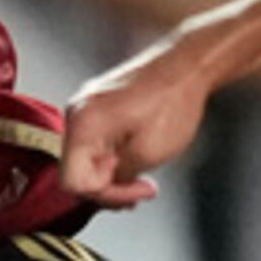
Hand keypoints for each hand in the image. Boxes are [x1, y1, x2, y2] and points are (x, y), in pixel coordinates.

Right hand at [61, 48, 213, 208]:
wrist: (187, 66)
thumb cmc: (172, 100)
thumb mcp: (148, 153)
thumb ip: (119, 177)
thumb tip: (107, 186)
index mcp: (83, 124)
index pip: (72, 181)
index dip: (105, 194)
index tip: (134, 192)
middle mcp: (77, 114)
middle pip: (77, 172)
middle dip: (110, 187)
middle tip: (143, 189)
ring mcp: (87, 109)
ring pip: (87, 160)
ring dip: (113, 175)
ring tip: (144, 180)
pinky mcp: (99, 108)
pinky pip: (96, 145)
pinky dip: (114, 159)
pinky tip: (136, 162)